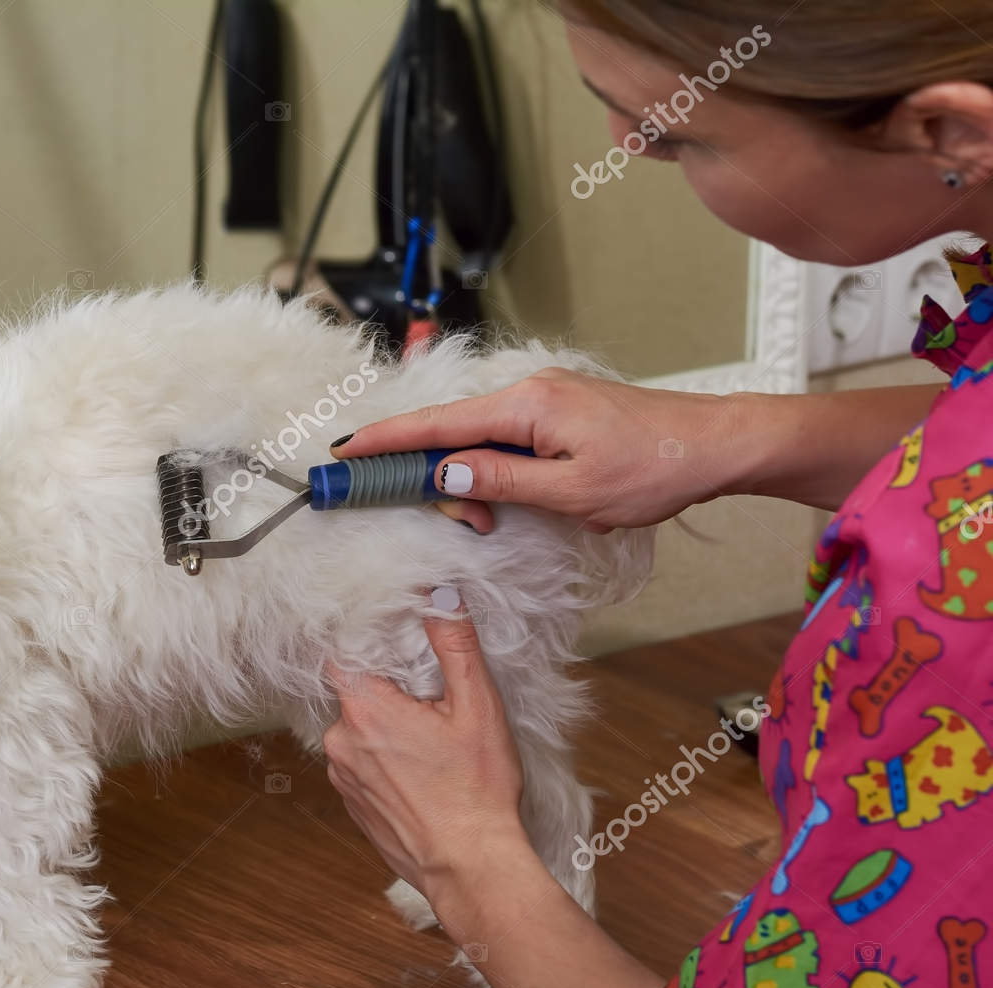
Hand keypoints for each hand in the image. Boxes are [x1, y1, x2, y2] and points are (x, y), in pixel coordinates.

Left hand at [323, 613, 527, 902]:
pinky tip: (422, 774)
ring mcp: (341, 775)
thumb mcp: (477, 707)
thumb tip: (440, 596)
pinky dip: (386, 760)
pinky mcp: (351, 802)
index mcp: (364, 710)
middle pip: (355, 691)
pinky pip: (362, 762)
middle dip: (390, 689)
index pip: (343, 652)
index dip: (368, 640)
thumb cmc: (477, 791)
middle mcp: (339, 741)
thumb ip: (454, 646)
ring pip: (359, 728)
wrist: (470, 868)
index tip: (396, 641)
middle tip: (432, 705)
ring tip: (432, 747)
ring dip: (388, 728)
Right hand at [332, 367, 744, 532]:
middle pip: (453, 435)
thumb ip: (501, 480)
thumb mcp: (571, 492)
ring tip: (500, 519)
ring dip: (476, 483)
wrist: (716, 444)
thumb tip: (443, 473)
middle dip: (445, 483)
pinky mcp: (557, 411)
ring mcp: (543, 398)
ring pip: (479, 442)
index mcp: (526, 405)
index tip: (343, 451)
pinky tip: (518, 496)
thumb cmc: (654, 468)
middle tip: (471, 525)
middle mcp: (528, 391)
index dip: (385, 440)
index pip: (435, 424)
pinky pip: (505, 440)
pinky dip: (497, 471)